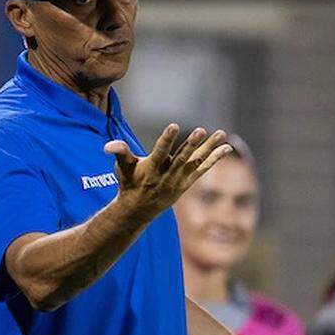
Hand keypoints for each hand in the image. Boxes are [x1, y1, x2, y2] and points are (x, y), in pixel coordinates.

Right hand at [105, 125, 231, 223]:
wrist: (139, 209)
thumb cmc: (129, 183)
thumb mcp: (122, 168)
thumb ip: (119, 153)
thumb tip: (108, 146)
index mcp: (151, 169)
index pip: (160, 152)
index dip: (167, 139)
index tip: (174, 125)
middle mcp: (167, 175)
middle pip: (182, 158)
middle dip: (192, 144)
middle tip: (202, 130)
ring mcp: (179, 180)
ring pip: (196, 162)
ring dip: (210, 148)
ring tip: (222, 134)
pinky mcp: (187, 182)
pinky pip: (203, 169)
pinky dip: (215, 158)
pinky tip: (226, 148)